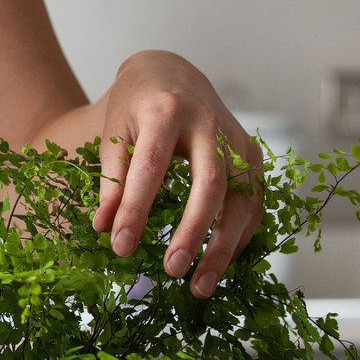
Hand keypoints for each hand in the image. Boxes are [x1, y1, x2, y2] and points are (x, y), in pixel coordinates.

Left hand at [91, 50, 262, 298]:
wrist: (171, 73)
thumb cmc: (137, 106)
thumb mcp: (113, 132)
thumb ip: (111, 179)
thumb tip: (105, 229)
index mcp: (165, 112)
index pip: (150, 167)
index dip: (136, 209)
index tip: (120, 246)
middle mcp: (210, 124)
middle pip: (210, 182)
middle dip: (194, 231)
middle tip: (172, 269)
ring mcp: (238, 139)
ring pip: (242, 198)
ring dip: (224, 246)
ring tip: (199, 286)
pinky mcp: (253, 155)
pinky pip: (254, 202)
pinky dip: (239, 237)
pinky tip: (219, 264)